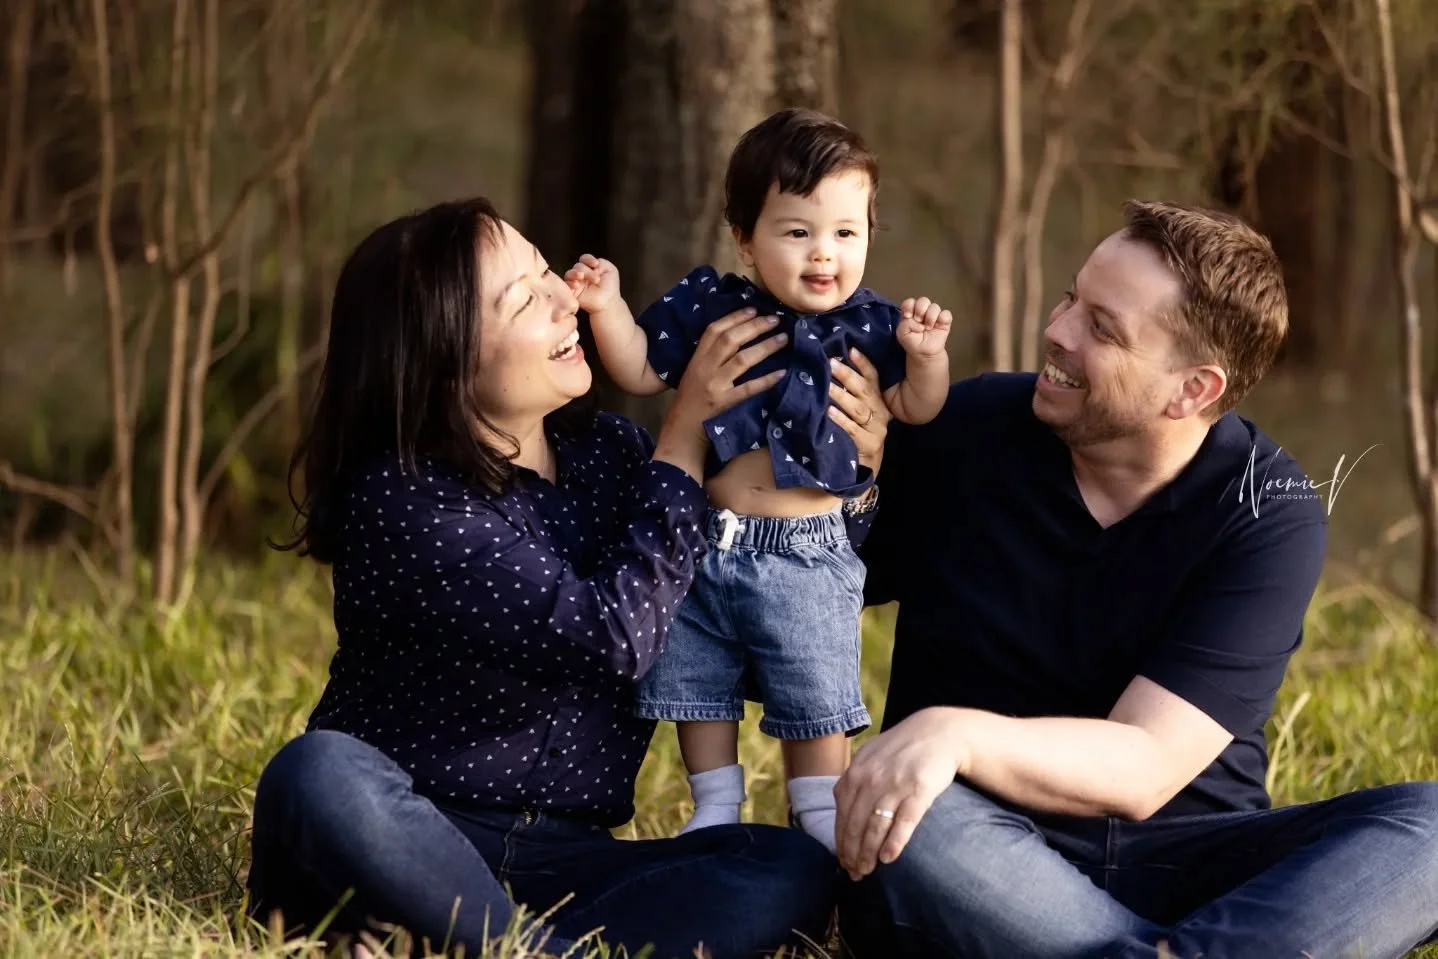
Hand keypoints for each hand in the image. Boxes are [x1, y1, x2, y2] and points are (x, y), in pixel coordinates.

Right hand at [564, 254, 620, 313]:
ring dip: (575, 273)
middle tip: (596, 280)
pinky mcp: (572, 292)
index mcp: (590, 267)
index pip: (584, 259)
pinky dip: (570, 283)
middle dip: (587, 271)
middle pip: (578, 266)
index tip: (596, 264)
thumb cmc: (610, 287)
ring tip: (582, 277)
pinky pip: (566, 285)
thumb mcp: (610, 270)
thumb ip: (602, 262)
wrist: (608, 302)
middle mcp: (582, 273)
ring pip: (569, 273)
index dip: (588, 259)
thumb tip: (592, 262)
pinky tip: (576, 285)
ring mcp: (576, 282)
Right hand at [653, 307, 787, 478]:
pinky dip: (766, 380)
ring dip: (765, 347)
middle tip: (775, 320)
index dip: (735, 317)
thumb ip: (709, 357)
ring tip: (783, 339)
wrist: (681, 432)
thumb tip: (737, 339)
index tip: (754, 309)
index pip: (715, 330)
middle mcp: (704, 368)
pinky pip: (748, 389)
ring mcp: (714, 385)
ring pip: (742, 360)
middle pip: (731, 340)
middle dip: (754, 327)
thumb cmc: (689, 402)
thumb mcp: (693, 374)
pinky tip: (781, 373)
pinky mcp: (723, 403)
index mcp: (696, 359)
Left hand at [828, 349, 890, 474]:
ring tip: (826, 385)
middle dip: (847, 375)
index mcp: (878, 399)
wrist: (865, 465)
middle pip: (864, 390)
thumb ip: (851, 392)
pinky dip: (840, 419)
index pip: (873, 377)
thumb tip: (831, 364)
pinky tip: (828, 411)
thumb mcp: (856, 410)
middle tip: (831, 363)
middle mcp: (879, 411)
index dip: (862, 363)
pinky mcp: (869, 444)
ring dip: (841, 395)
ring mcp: (876, 429)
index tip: (850, 350)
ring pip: (858, 408)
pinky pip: (852, 429)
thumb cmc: (857, 432)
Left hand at [833, 707, 968, 880]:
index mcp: (856, 772)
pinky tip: (888, 858)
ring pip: (875, 828)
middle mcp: (871, 779)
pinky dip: (894, 844)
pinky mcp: (919, 791)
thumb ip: (854, 779)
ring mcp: (895, 786)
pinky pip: (903, 823)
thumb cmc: (903, 747)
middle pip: (855, 825)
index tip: (842, 861)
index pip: (842, 815)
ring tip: (868, 870)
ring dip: (869, 854)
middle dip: (852, 853)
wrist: (938, 733)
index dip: (841, 841)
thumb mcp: (871, 755)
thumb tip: (840, 807)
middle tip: (855, 873)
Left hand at [896, 297, 951, 357]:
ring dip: (930, 317)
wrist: (923, 353)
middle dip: (920, 310)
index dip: (909, 306)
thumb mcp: (902, 334)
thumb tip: (918, 322)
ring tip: (928, 328)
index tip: (908, 316)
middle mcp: (923, 312)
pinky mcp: (944, 322)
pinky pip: (946, 314)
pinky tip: (938, 326)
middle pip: (923, 300)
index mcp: (911, 312)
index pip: (910, 302)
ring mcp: (934, 316)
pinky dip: (942, 318)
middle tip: (918, 320)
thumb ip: (905, 324)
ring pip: (934, 306)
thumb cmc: (912, 342)